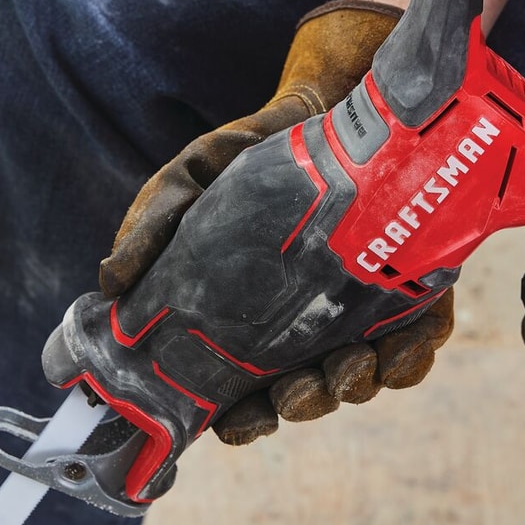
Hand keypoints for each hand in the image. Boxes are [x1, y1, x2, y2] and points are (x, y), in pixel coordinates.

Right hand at [98, 0, 456, 445]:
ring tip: (349, 366)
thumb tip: (108, 281)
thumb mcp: (190, 179)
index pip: (241, 394)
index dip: (240, 420)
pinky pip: (417, 344)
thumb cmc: (248, 152)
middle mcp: (305, 326)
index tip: (235, 420)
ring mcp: (358, 313)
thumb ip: (152, 225)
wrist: (323, 103)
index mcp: (249, 320)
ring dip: (354, 386)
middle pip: (305, 398)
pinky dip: (409, 354)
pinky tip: (395, 343)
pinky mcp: (410, 290)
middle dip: (303, 406)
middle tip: (299, 392)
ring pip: (361, 379)